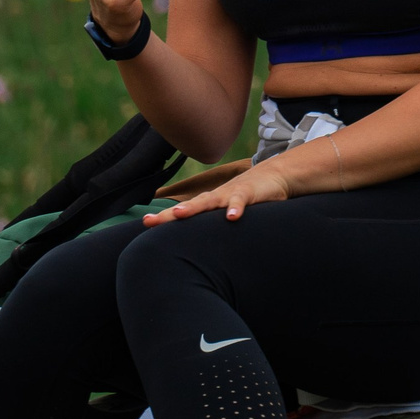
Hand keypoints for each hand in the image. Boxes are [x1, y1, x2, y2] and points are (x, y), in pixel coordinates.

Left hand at [144, 160, 295, 223]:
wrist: (274, 176)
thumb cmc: (247, 197)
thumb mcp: (229, 211)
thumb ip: (215, 224)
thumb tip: (200, 242)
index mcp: (210, 203)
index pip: (184, 211)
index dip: (166, 217)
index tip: (145, 222)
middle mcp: (215, 198)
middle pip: (189, 206)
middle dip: (169, 215)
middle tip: (149, 221)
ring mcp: (230, 194)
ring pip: (210, 201)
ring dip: (194, 207)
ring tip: (179, 214)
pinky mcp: (248, 194)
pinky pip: (240, 202)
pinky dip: (236, 209)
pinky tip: (231, 218)